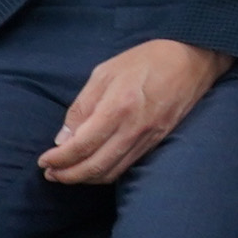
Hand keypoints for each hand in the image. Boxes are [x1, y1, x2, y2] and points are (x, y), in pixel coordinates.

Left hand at [39, 38, 230, 184]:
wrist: (193, 59)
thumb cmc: (147, 60)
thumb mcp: (105, 72)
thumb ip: (82, 106)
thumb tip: (64, 138)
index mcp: (118, 107)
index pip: (81, 146)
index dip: (59, 159)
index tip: (44, 160)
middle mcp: (134, 128)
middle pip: (95, 166)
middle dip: (68, 175)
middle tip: (51, 174)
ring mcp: (149, 138)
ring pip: (112, 172)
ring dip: (85, 178)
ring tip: (67, 174)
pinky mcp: (158, 142)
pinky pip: (127, 166)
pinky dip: (106, 173)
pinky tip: (93, 167)